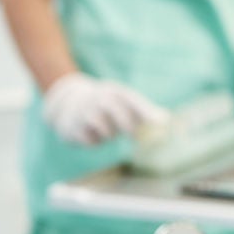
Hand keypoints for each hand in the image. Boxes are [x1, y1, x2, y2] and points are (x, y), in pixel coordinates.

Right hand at [41, 73, 167, 146]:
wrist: (67, 103)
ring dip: (109, 134)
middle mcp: (97, 98)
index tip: (160, 122)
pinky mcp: (72, 127)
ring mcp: (83, 111)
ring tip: (108, 133)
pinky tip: (92, 137)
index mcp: (112, 91)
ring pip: (101, 126)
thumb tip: (165, 120)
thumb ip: (143, 111)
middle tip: (133, 134)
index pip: (129, 98)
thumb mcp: (122, 103)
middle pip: (112, 106)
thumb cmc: (106, 106)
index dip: (145, 110)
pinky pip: (88, 140)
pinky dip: (94, 142)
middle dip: (126, 123)